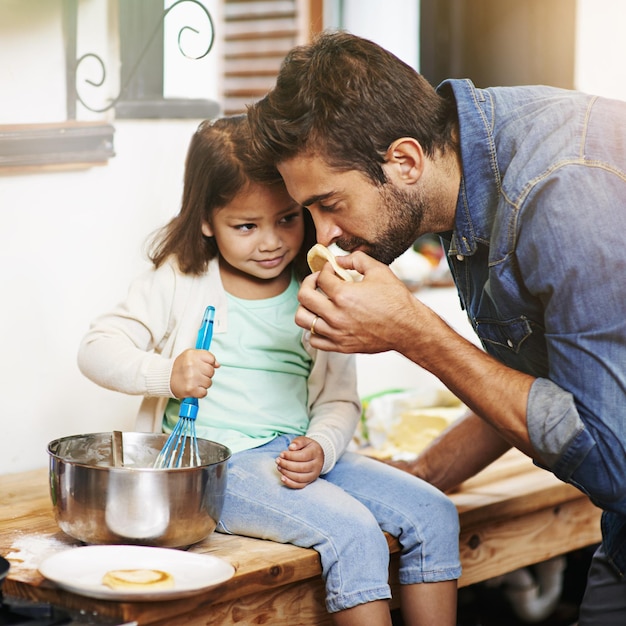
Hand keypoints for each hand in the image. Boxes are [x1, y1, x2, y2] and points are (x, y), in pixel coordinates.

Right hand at [170, 348, 218, 398]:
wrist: (165, 378)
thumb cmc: (179, 367)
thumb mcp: (190, 356)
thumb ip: (205, 357)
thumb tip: (217, 365)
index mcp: (192, 354)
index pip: (211, 359)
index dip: (209, 364)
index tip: (202, 366)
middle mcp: (191, 365)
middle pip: (211, 371)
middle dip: (206, 374)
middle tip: (196, 374)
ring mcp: (191, 377)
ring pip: (209, 382)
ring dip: (203, 384)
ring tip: (194, 381)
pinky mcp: (190, 389)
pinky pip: (204, 392)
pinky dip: (200, 392)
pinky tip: (193, 388)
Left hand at [275, 436, 323, 488]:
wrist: (317, 456)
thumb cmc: (307, 447)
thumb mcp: (304, 440)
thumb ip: (298, 442)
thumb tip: (291, 447)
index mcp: (316, 452)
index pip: (303, 456)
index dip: (291, 456)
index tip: (281, 454)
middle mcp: (317, 465)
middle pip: (301, 468)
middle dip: (286, 465)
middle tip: (278, 460)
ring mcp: (314, 475)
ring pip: (299, 477)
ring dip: (287, 473)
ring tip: (279, 467)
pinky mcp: (309, 481)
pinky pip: (299, 485)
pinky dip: (290, 483)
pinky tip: (282, 478)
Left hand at [296, 251, 422, 353]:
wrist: (407, 328)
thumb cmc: (395, 301)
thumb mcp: (379, 270)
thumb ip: (356, 259)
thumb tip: (338, 260)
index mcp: (343, 295)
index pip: (321, 278)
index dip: (325, 269)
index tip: (332, 270)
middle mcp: (336, 315)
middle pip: (304, 296)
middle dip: (308, 283)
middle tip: (317, 281)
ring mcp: (336, 332)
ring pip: (302, 319)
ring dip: (306, 306)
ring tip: (316, 301)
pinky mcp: (340, 346)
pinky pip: (313, 339)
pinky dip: (313, 329)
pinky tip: (323, 321)